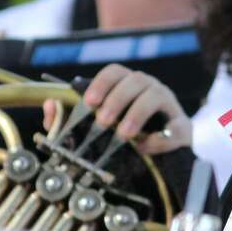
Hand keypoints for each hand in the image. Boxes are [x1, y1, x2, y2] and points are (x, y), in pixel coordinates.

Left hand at [42, 64, 191, 154]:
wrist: (162, 159)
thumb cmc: (124, 136)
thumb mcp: (94, 128)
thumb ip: (68, 119)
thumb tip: (48, 106)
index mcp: (127, 85)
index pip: (115, 72)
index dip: (101, 83)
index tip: (89, 102)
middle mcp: (149, 88)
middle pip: (135, 80)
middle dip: (116, 99)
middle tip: (102, 121)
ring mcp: (168, 105)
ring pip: (155, 96)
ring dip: (136, 114)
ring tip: (124, 134)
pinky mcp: (183, 128)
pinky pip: (175, 127)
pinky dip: (160, 137)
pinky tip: (145, 147)